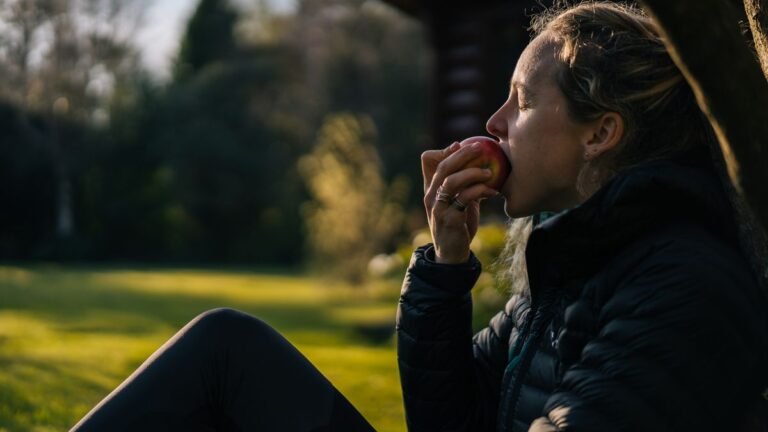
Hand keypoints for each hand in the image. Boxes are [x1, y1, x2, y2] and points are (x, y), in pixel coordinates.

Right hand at [422, 141, 499, 263]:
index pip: (427, 160)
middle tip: (481, 147)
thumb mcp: (459, 201)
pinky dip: (480, 191)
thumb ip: (464, 185)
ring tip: (489, 172)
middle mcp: (431, 196)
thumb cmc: (459, 224)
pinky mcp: (449, 219)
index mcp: (431, 188)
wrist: (452, 253)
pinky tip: (493, 192)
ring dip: (472, 173)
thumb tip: (481, 164)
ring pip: (451, 181)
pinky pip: (464, 198)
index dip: (444, 150)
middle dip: (462, 154)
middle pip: (442, 166)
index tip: (460, 144)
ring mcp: (438, 207)